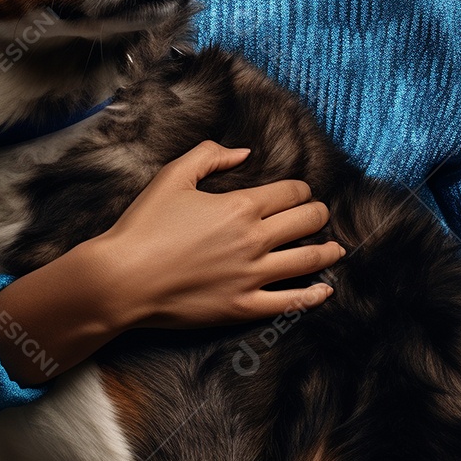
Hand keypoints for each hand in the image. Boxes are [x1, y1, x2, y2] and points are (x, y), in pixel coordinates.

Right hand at [89, 139, 344, 330]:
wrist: (125, 277)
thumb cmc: (145, 224)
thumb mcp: (174, 175)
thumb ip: (210, 154)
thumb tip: (244, 153)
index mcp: (239, 206)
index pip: (289, 194)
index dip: (301, 190)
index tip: (302, 191)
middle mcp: (253, 240)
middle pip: (304, 223)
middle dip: (317, 214)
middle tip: (319, 213)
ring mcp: (251, 277)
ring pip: (306, 261)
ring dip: (325, 251)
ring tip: (335, 247)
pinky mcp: (243, 307)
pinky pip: (289, 303)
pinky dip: (312, 296)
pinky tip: (325, 291)